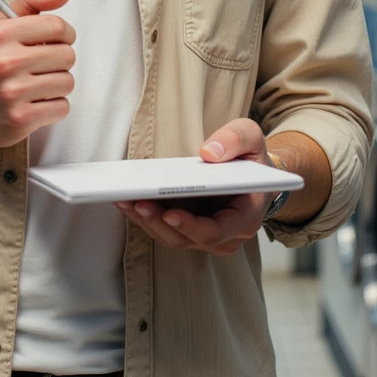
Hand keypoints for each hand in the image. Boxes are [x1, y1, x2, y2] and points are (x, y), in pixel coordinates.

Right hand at [0, 0, 75, 151]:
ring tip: (38, 85)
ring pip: (67, 82)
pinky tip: (35, 103)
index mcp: (0, 34)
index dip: (64, 34)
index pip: (56, 26)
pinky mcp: (21, 118)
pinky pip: (62, 107)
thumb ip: (31, 2)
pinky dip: (54, 107)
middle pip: (67, 55)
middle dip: (60, 62)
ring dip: (58, 85)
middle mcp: (5, 62)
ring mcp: (13, 92)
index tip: (57, 41)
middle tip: (42, 67)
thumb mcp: (0, 26)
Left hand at [114, 117, 272, 256]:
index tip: (169, 213)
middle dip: (158, 221)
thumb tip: (208, 153)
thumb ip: (236, 140)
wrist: (252, 174)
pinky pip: (164, 230)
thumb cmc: (251, 158)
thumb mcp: (252, 137)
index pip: (215, 232)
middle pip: (187, 239)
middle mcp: (225, 235)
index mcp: (245, 217)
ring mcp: (205, 236)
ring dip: (146, 220)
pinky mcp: (188, 231)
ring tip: (124, 199)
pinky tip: (126, 200)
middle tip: (137, 202)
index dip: (190, 226)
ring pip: (171, 237)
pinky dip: (144, 217)